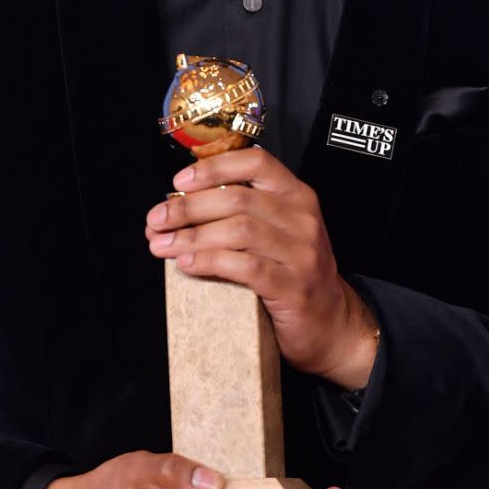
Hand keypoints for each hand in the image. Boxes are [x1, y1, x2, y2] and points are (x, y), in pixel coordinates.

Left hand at [145, 146, 378, 387]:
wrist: (331, 324)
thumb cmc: (294, 274)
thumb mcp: (278, 232)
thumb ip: (243, 213)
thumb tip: (179, 206)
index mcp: (297, 196)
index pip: (256, 163)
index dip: (214, 167)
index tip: (179, 181)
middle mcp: (303, 219)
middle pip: (237, 199)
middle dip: (188, 208)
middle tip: (156, 220)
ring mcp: (301, 253)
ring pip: (238, 231)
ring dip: (191, 236)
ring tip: (162, 245)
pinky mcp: (293, 287)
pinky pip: (245, 267)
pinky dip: (209, 261)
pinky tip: (187, 263)